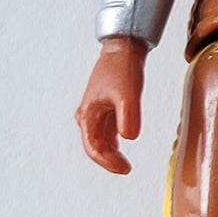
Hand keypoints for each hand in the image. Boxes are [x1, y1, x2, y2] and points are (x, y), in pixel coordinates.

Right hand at [76, 37, 147, 173]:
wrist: (123, 47)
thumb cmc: (122, 67)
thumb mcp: (128, 93)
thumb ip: (128, 116)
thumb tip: (129, 138)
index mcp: (88, 114)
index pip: (93, 148)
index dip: (107, 162)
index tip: (124, 169)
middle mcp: (88, 115)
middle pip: (94, 146)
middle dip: (108, 160)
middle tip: (126, 168)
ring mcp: (95, 111)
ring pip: (99, 139)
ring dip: (110, 152)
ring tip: (125, 163)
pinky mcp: (104, 107)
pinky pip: (105, 130)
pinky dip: (113, 141)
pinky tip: (122, 146)